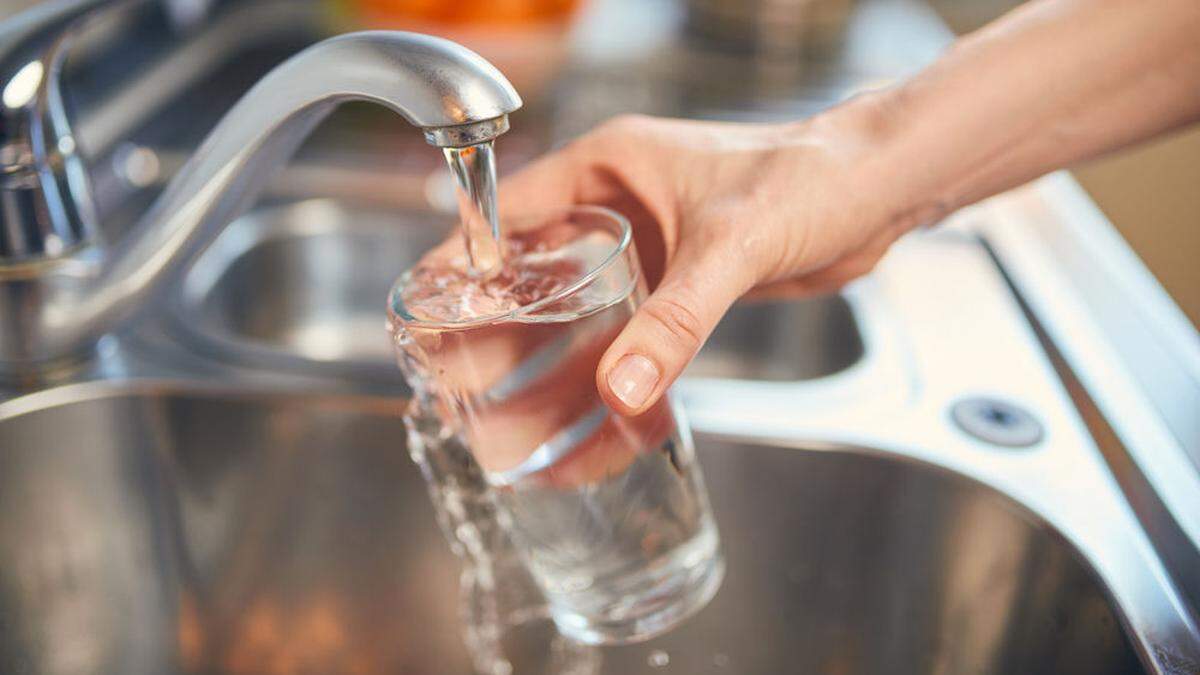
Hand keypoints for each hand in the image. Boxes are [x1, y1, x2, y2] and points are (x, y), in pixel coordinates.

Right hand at [499, 103, 922, 415]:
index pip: (509, 212)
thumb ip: (678, 317)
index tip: (428, 312)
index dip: (462, 261)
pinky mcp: (679, 288)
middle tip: (458, 389)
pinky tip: (591, 425)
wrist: (877, 194)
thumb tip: (623, 385)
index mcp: (610, 167)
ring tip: (510, 426)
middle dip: (496, 335)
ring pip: (577, 316)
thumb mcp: (731, 245)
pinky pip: (627, 339)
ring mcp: (648, 250)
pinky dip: (607, 380)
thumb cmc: (811, 176)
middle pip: (533, 276)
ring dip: (547, 369)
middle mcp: (619, 207)